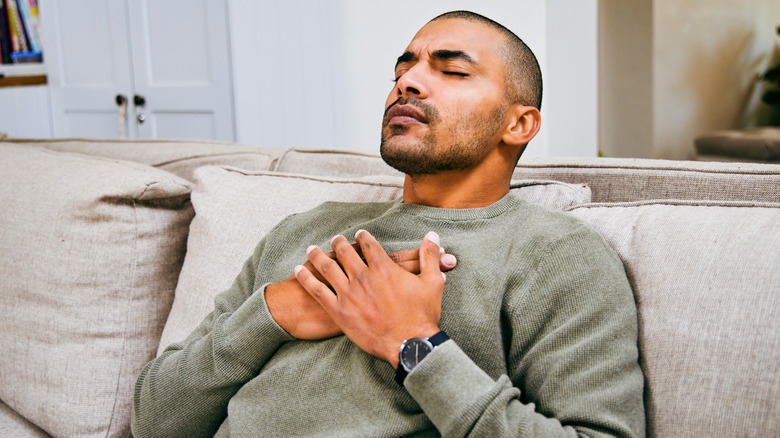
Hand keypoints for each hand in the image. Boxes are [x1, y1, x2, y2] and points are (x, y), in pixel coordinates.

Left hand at [267, 240, 455, 340]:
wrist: (409, 344)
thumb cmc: (422, 315)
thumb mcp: (433, 282)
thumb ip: (429, 256)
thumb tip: (432, 235)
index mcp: (384, 267)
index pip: (369, 245)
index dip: (363, 237)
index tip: (358, 234)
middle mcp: (363, 276)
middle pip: (346, 252)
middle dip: (339, 243)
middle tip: (335, 239)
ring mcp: (349, 293)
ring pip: (328, 267)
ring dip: (318, 255)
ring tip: (312, 249)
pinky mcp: (339, 311)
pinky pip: (317, 291)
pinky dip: (306, 278)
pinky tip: (298, 270)